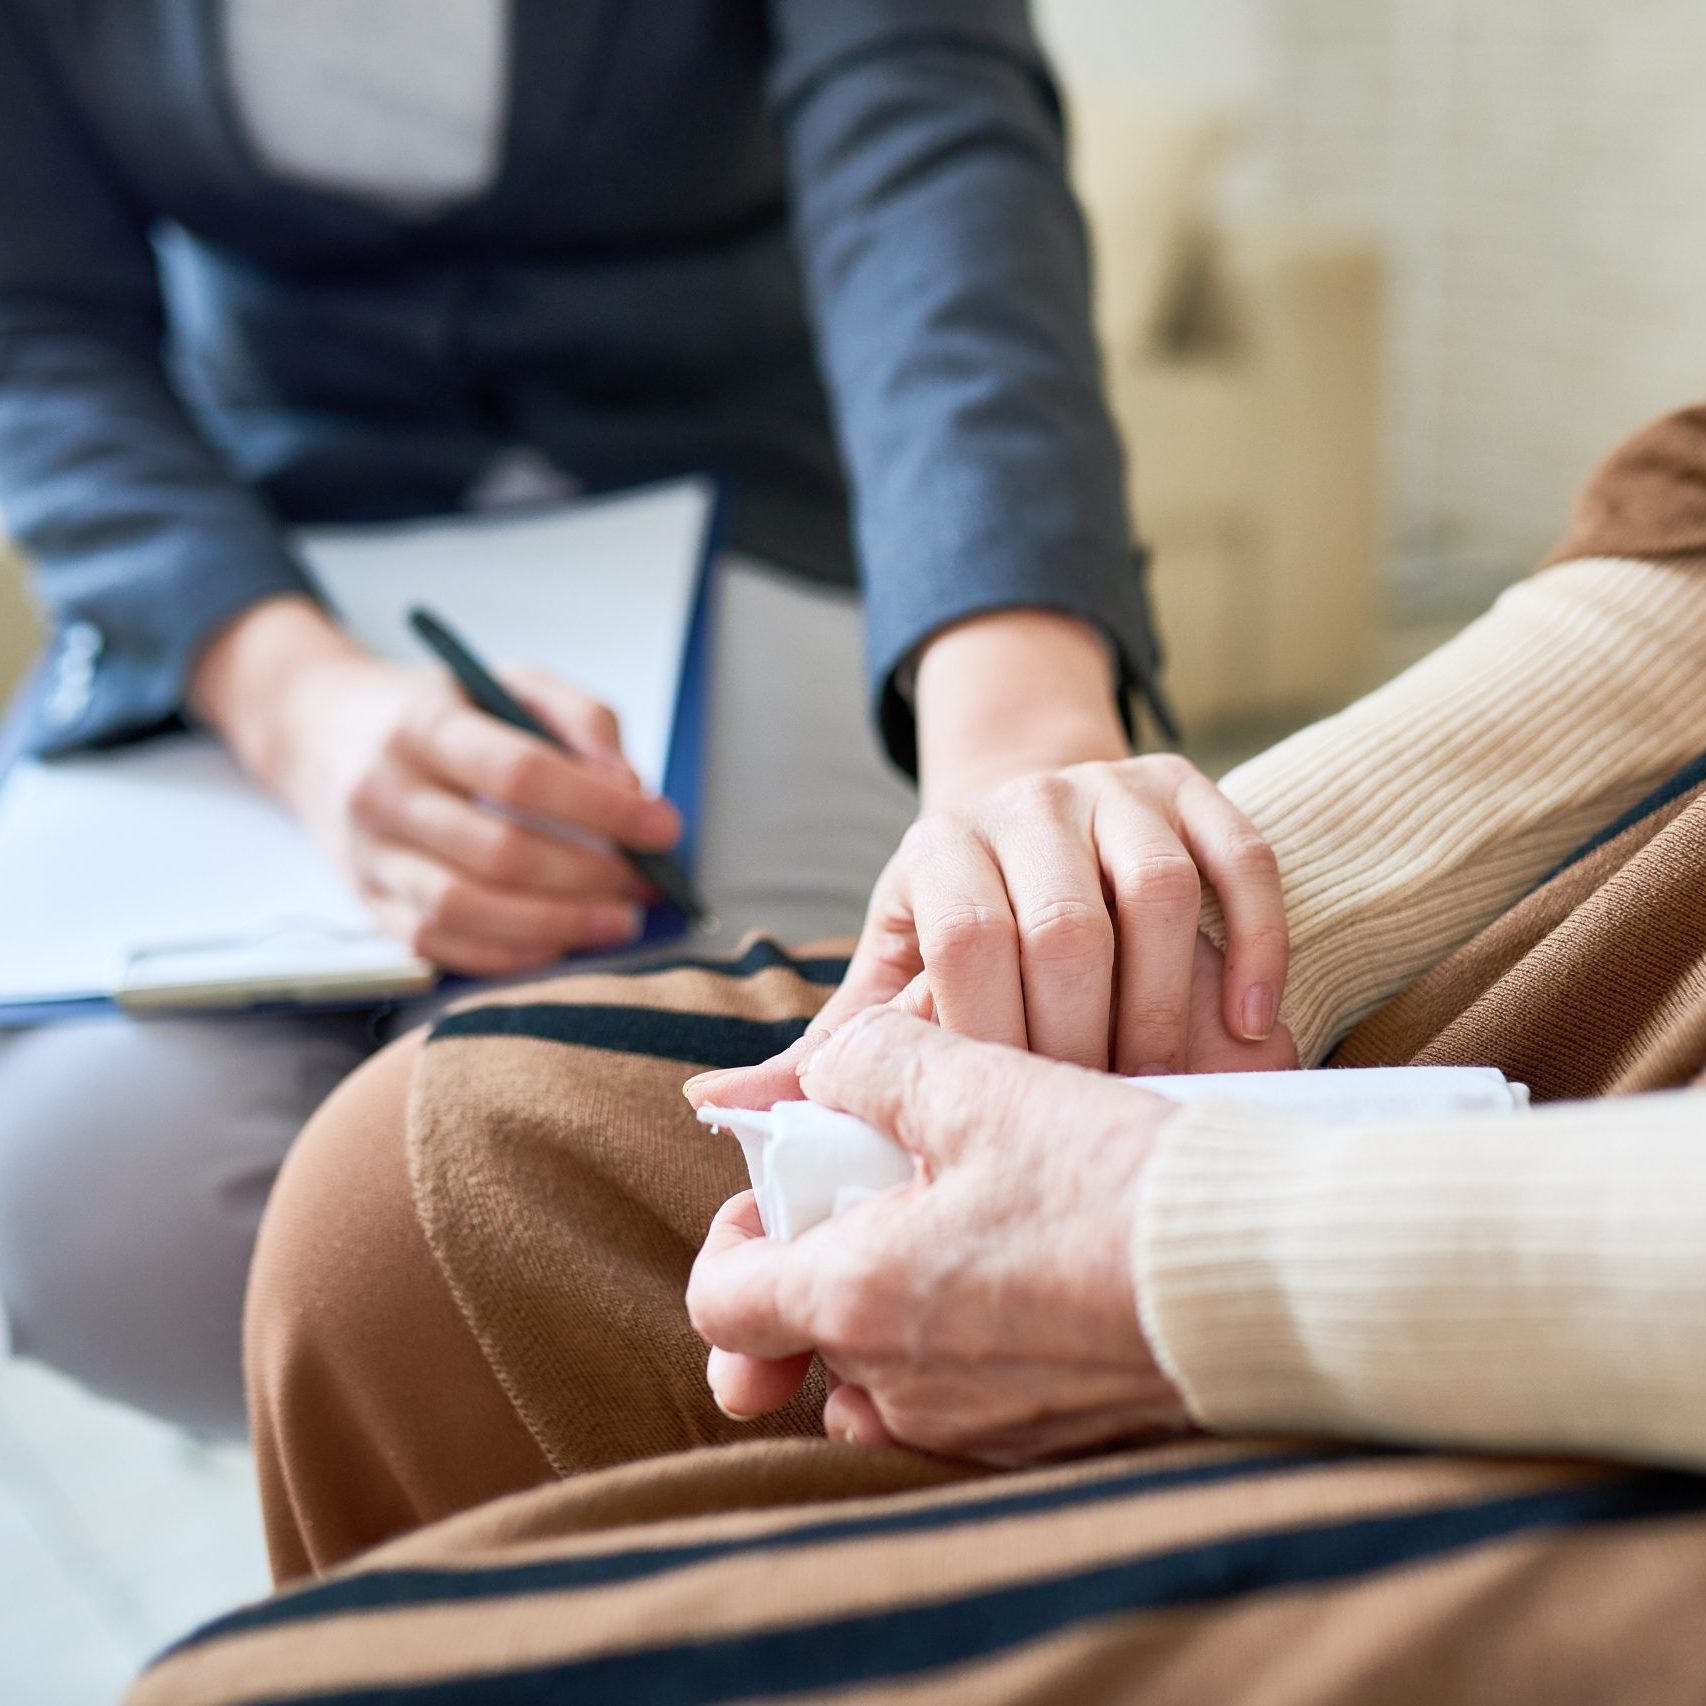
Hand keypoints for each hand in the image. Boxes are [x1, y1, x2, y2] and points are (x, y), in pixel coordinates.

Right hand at [193, 596, 680, 974]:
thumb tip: (630, 786)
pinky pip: (440, 946)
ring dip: (557, 925)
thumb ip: (579, 718)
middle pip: (499, 851)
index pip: (521, 773)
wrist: (315, 731)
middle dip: (590, 876)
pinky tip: (560, 942)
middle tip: (647, 884)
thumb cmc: (433, 708)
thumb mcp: (505, 681)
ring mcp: (368, 855)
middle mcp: (384, 791)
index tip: (663, 827)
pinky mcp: (366, 904)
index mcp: (423, 724)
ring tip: (617, 922)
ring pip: (467, 909)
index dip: (601, 808)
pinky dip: (510, 954)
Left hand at [687, 1008, 1190, 1465]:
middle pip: (813, 1329)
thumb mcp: (982, 1087)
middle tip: (897, 1183)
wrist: (1266, 1280)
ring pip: (890, 1368)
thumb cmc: (1114, 1184)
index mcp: (860, 1299)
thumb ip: (874, 1064)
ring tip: (970, 1220)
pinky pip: (968, 1398)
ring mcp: (978, 1430)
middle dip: (835, 1254)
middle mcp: (904, 1388)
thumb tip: (827, 1066)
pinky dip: (973, 1339)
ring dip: (905, 1299)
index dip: (736, 1235)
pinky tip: (1032, 1272)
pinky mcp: (1049, 1442)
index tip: (789, 1188)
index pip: (722, 1301)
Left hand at [698, 611, 1285, 1101]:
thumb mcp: (891, 971)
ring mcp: (1114, 788)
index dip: (994, 1040)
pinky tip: (1253, 1026)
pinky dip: (1256, 942)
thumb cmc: (959, 926)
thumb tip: (716, 1105)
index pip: (968, 943)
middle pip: (1067, 925)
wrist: (1032, 814)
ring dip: (1169, 1005)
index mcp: (938, 849)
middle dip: (1083, 1039)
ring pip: (1158, 894)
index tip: (1010, 1127)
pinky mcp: (1189, 786)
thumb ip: (828, 1045)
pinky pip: (1241, 857)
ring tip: (1165, 1090)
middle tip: (1093, 1125)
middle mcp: (1025, 803)